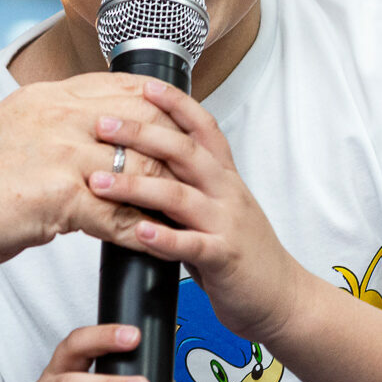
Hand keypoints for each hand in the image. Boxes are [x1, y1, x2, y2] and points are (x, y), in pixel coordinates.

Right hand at [0, 74, 177, 269]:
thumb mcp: (6, 132)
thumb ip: (46, 133)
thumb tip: (73, 152)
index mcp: (47, 97)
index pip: (123, 88)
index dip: (160, 108)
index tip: (182, 126)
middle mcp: (60, 118)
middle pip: (145, 124)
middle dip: (176, 152)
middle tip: (199, 176)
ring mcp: (63, 155)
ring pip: (142, 168)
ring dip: (168, 196)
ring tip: (189, 215)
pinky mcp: (60, 197)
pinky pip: (121, 217)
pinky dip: (146, 235)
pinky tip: (161, 247)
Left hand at [88, 80, 306, 344]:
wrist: (282, 296)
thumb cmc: (242, 250)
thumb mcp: (218, 206)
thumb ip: (188, 184)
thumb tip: (143, 161)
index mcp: (224, 176)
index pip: (202, 127)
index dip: (175, 103)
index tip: (143, 85)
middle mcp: (226, 192)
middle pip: (184, 151)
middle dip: (141, 134)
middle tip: (101, 125)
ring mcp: (226, 223)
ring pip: (179, 195)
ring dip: (135, 186)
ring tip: (99, 182)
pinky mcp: (224, 258)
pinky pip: (191, 245)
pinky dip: (163, 238)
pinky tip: (138, 232)